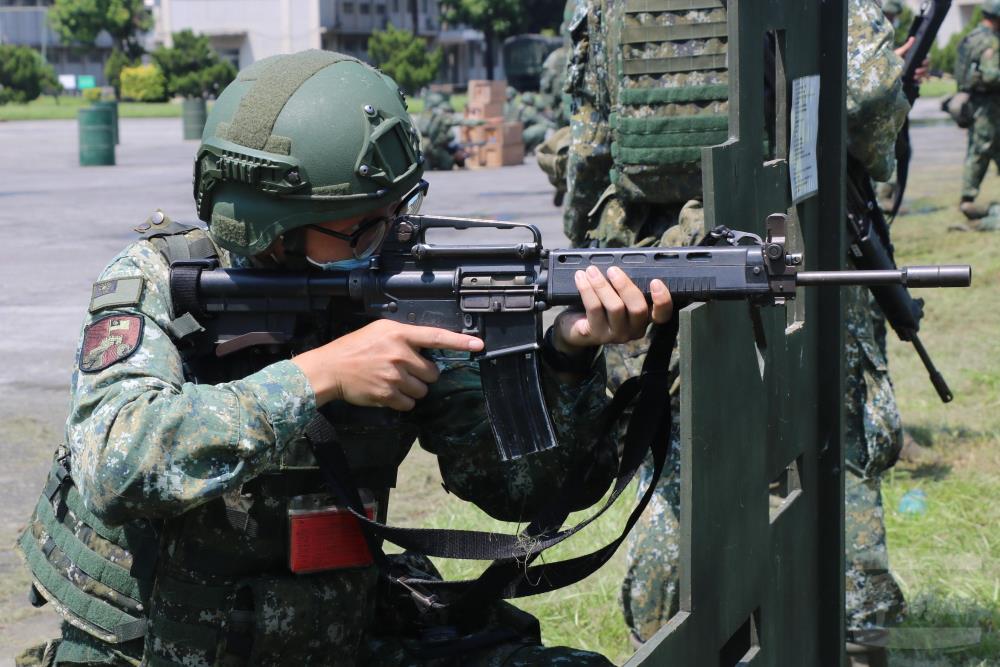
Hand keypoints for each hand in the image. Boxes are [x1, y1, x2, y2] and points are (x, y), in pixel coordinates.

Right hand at [293, 320, 483, 409]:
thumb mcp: (380, 331)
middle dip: (422, 375)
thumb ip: (405, 337)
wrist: (330, 368)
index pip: (436, 337)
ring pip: (422, 390)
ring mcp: (394, 375)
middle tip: (404, 371)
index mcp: (399, 334)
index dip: (460, 342)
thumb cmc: (354, 348)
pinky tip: (387, 392)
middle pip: (432, 372)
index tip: (479, 345)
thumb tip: (428, 348)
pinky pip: (409, 403)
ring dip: (412, 390)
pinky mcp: (388, 394)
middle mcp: (400, 354)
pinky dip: (402, 402)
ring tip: (392, 381)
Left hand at [552, 265, 672, 352]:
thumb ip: (625, 285)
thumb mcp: (618, 296)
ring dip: (602, 285)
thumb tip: (624, 261)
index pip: (662, 315)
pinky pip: (594, 309)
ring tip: (591, 271)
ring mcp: (616, 334)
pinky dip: (586, 290)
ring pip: (615, 307)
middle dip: (625, 286)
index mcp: (645, 318)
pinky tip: (580, 278)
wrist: (574, 327)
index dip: (662, 300)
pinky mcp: (596, 334)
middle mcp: (634, 329)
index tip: (655, 281)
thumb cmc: (601, 306)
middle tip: (612, 270)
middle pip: (638, 309)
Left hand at [894, 38, 929, 81]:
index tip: (923, 62)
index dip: (927, 61)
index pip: (926, 59)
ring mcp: (914, 72)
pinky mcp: (911, 79)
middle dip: (923, 69)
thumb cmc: (891, 60)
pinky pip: (919, 81)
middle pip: (926, 67)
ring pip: (924, 74)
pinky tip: (916, 81)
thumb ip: (906, 47)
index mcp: (915, 58)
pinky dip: (919, 81)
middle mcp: (916, 65)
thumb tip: (912, 38)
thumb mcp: (898, 53)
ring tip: (914, 76)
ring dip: (922, 75)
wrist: (883, 71)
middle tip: (916, 71)